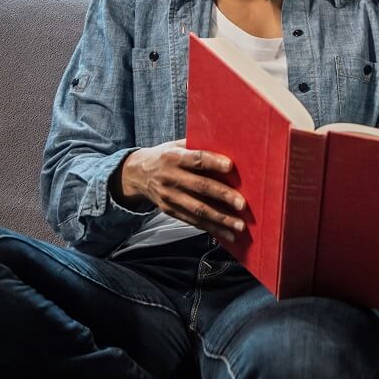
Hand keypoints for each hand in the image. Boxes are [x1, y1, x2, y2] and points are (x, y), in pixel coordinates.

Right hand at [112, 139, 245, 241]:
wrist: (136, 174)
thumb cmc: (165, 156)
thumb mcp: (175, 145)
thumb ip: (196, 145)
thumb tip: (226, 144)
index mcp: (173, 157)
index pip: (196, 159)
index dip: (213, 162)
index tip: (230, 166)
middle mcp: (170, 178)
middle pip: (200, 187)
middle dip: (223, 196)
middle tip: (243, 204)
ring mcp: (169, 197)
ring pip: (198, 210)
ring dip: (221, 219)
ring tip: (239, 226)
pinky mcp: (170, 210)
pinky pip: (192, 221)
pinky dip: (211, 228)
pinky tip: (227, 234)